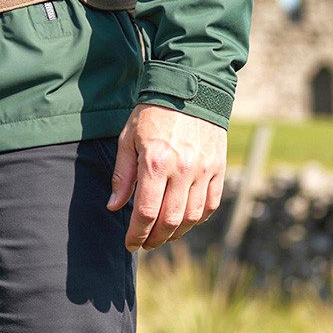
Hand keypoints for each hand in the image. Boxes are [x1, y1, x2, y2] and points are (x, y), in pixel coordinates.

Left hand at [107, 104, 227, 251]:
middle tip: (145, 243)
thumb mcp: (127, 139)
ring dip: (177, 232)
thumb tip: (114, 206)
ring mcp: (204, 170)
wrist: (190, 89)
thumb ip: (122, 175)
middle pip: (170, 220)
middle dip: (155, 239)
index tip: (130, 244)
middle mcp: (182, 169)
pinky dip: (198, 218)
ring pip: (192, 217)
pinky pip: (211, 203)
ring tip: (163, 234)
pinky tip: (185, 220)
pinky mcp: (218, 167)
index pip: (145, 212)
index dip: (136, 234)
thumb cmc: (152, 114)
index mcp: (155, 162)